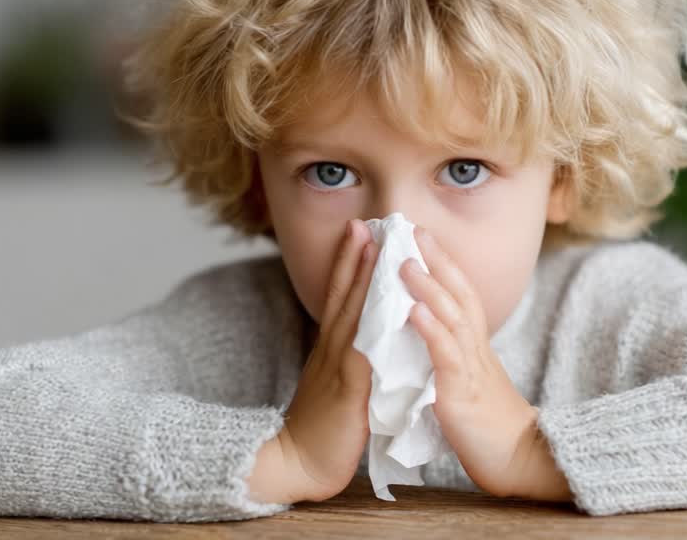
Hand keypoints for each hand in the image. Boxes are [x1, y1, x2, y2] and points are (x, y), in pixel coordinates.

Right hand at [277, 219, 378, 501]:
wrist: (295, 464)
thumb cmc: (322, 431)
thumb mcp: (336, 386)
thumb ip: (351, 361)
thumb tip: (371, 341)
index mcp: (331, 349)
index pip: (339, 297)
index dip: (348, 263)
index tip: (360, 230)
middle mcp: (332, 349)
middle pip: (344, 294)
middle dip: (356, 257)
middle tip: (366, 221)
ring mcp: (339, 365)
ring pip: (354, 312)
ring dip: (364, 277)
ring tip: (376, 246)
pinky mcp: (350, 387)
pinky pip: (366, 348)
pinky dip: (377, 323)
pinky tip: (391, 304)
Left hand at [401, 225, 568, 499]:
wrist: (521, 462)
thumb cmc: (491, 428)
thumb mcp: (469, 382)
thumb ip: (451, 359)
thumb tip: (425, 339)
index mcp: (475, 347)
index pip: (462, 294)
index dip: (443, 263)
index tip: (421, 235)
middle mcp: (476, 350)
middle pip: (460, 294)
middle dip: (437, 259)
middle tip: (412, 228)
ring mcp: (472, 370)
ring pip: (453, 318)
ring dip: (429, 287)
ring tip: (405, 261)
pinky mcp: (464, 394)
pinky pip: (448, 356)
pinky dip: (432, 330)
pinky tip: (414, 311)